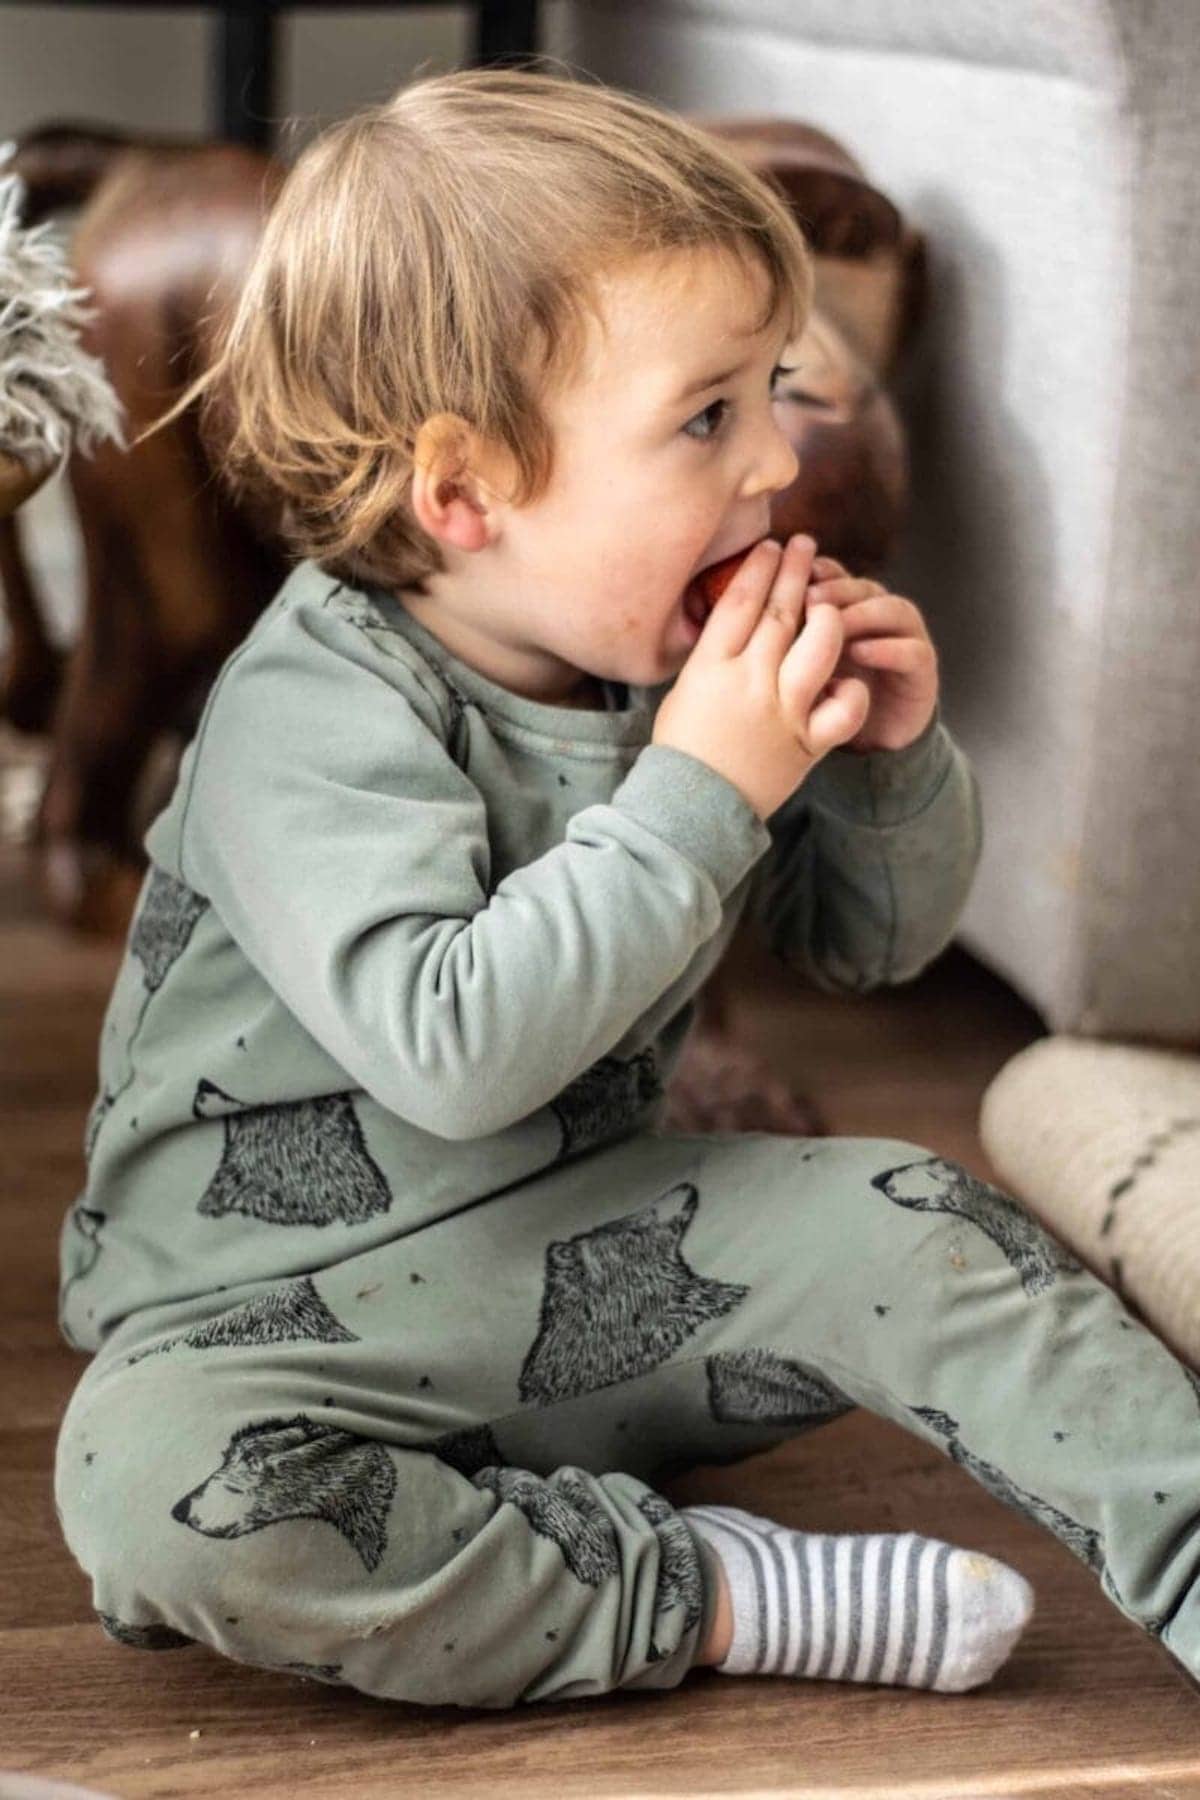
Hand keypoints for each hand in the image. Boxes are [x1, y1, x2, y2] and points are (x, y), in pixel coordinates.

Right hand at [653, 535, 871, 819]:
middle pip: (781, 613)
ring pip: (820, 646)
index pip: (740, 601)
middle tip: (805, 545)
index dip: (759, 568)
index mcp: (711, 667)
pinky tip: (847, 679)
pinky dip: (850, 690)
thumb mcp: (684, 690)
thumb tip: (735, 614)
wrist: (691, 808)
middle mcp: (749, 682)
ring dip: (828, 616)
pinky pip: (844, 707)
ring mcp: (782, 711)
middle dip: (796, 571)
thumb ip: (713, 653)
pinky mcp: (807, 742)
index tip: (771, 546)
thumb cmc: (683, 748)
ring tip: (830, 600)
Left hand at [805, 555, 939, 752]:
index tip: (794, 576)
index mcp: (849, 607)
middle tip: (810, 596)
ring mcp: (906, 639)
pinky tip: (861, 652)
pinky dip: (888, 648)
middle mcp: (880, 616)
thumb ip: (789, 635)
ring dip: (863, 613)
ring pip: (893, 609)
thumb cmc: (826, 698)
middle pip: (864, 587)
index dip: (818, 572)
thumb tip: (750, 607)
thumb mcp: (801, 664)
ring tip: (834, 624)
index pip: (837, 576)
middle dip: (837, 589)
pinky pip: (912, 651)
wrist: (868, 741)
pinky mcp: (922, 670)